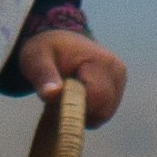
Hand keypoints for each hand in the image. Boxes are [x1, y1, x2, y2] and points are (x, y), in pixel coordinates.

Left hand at [11, 30, 126, 125]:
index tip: (54, 102)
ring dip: (82, 112)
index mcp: (101, 61)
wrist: (60, 41)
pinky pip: (103, 112)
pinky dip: (88, 111)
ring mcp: (119, 80)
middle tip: (56, 99)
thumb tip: (52, 94)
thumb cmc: (47, 49)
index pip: (96, 98)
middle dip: (77, 112)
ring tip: (65, 95)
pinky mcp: (117, 88)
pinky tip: (75, 97)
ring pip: (103, 115)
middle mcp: (116, 71)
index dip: (75, 107)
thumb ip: (44, 76)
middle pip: (101, 111)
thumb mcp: (36, 58)